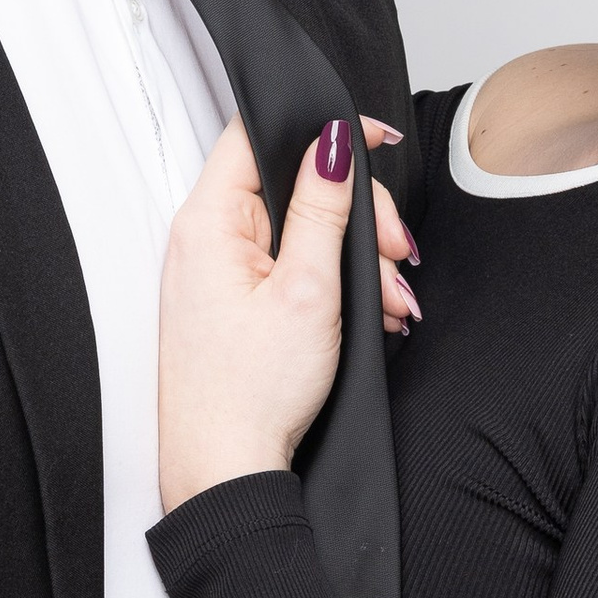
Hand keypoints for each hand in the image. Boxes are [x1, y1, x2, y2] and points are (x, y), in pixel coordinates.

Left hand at [159, 113, 419, 512]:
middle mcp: (204, 238)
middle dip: (356, 213)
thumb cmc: (252, 394)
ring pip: (301, 230)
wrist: (226, 471)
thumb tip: (333, 143)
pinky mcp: (231, 300)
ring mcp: (217, 270)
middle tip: (393, 251)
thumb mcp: (308, 290)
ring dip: (355, 257)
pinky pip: (290, 266)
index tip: (372, 140)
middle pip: (292, 183)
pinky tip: (368, 313)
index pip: (258, 133)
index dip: (320, 126)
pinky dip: (333, 283)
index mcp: (209, 221)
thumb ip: (322, 208)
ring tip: (388, 301)